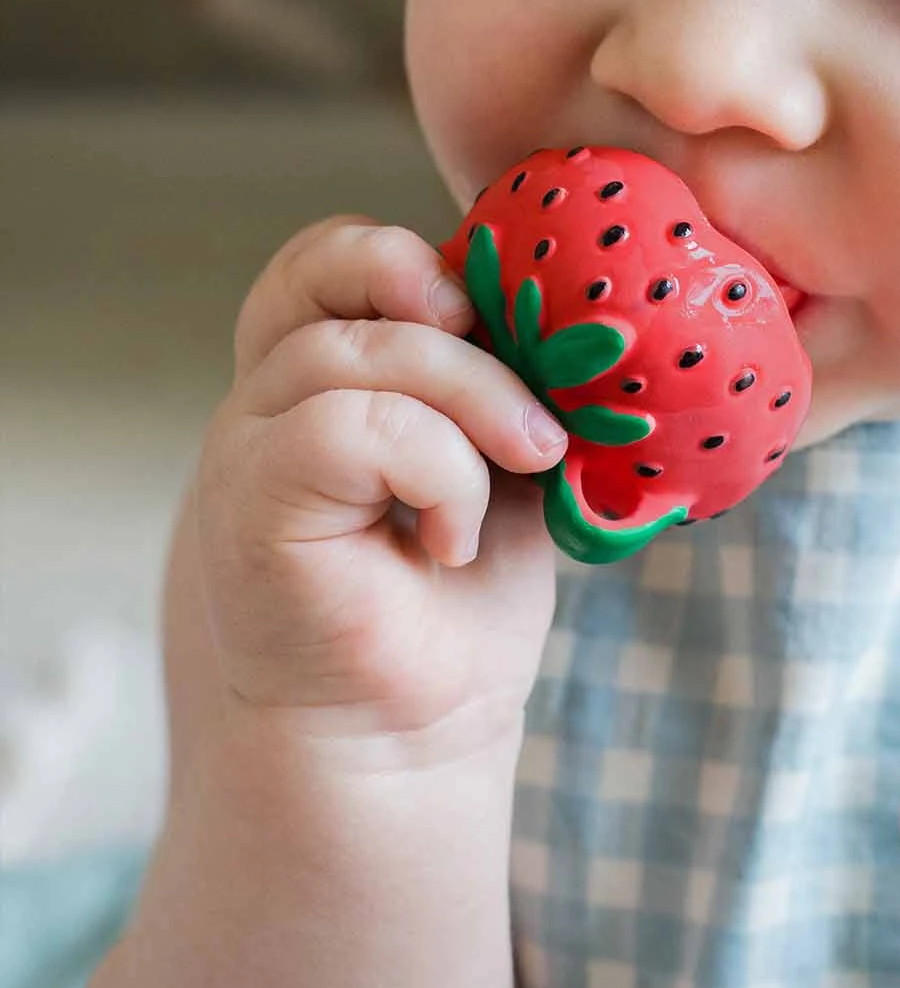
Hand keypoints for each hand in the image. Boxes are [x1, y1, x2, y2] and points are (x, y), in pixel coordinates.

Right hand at [192, 216, 566, 750]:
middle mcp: (268, 398)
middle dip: (463, 326)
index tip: (495, 311)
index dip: (405, 256)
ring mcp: (247, 447)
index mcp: (322, 376)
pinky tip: (451, 539)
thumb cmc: (459, 601)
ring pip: (353, 350)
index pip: (330, 256)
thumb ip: (500, 383)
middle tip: (534, 416)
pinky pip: (349, 426)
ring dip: (471, 403)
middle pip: (341, 279)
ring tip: (522, 471)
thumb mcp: (499, 462)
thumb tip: (563, 311)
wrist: (415, 731)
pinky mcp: (249, 504)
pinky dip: (436, 471)